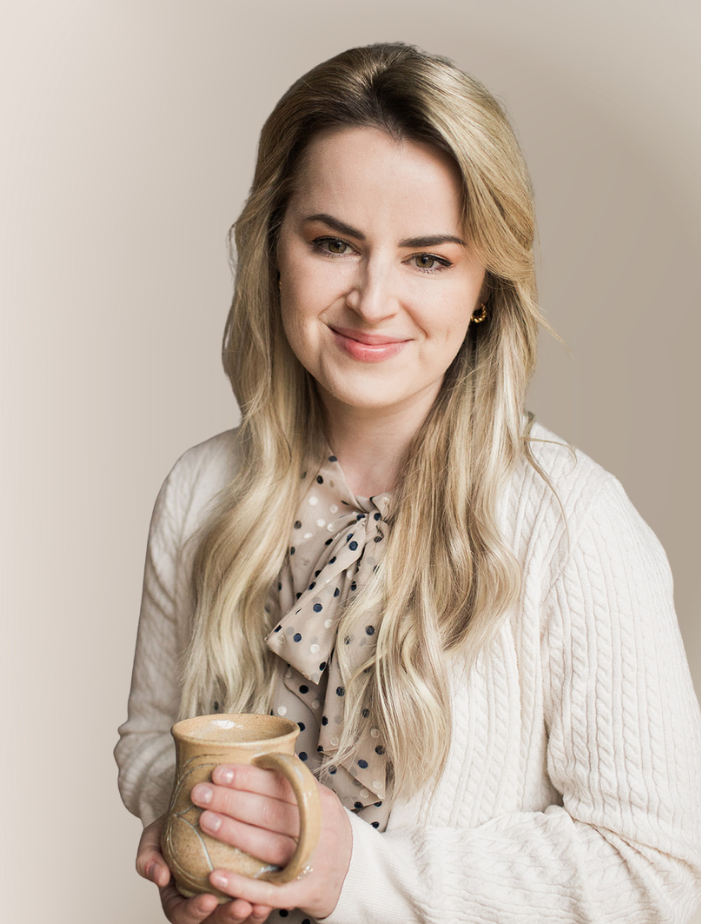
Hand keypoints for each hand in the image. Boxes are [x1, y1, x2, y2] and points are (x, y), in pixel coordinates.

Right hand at [136, 814, 273, 922]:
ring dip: (251, 916)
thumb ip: (148, 857)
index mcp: (177, 900)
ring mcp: (224, 899)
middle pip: (214, 922)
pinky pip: (255, 899)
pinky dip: (264, 898)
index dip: (195, 911)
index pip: (183, 914)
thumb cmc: (171, 829)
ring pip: (238, 918)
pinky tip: (273, 890)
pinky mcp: (244, 888)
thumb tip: (157, 876)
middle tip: (242, 906)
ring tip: (261, 905)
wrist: (196, 812)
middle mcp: (202, 905)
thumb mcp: (153, 839)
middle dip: (228, 917)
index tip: (208, 900)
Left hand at [190, 763, 352, 919]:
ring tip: (204, 821)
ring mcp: (313, 862)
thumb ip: (289, 783)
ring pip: (269, 846)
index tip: (218, 772)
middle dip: (232, 801)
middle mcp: (319, 830)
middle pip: (272, 813)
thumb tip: (249, 753)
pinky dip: (242, 886)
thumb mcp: (316, 799)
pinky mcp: (304, 893)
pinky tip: (216, 877)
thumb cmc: (322, 828)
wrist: (353, 872)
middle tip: (200, 794)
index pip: (283, 784)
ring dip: (234, 833)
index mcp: (320, 801)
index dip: (249, 778)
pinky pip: (270, 891)